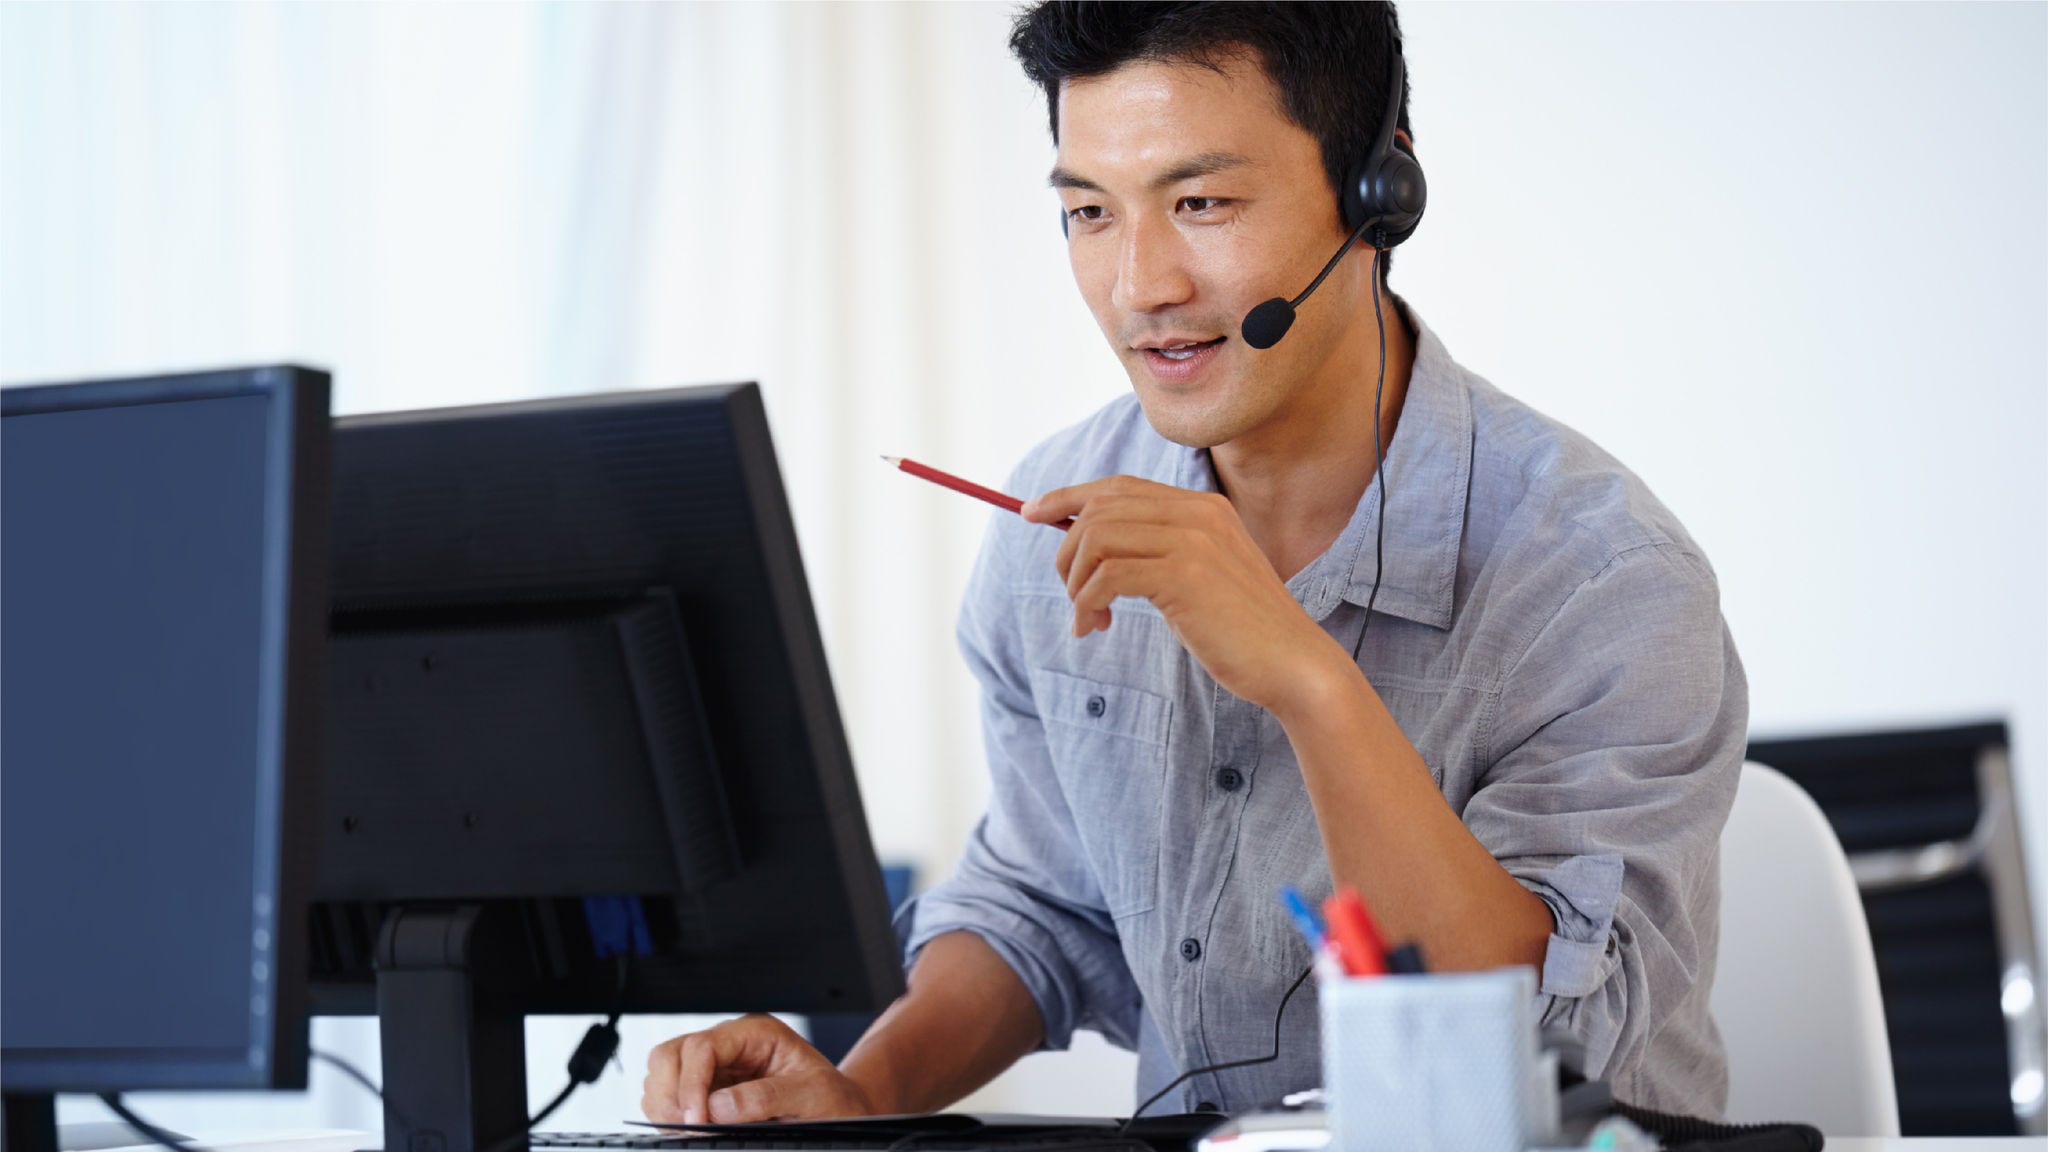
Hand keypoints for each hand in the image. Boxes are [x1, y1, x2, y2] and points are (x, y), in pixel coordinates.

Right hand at [643, 1014, 876, 1124]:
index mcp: (756, 1034)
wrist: (841, 1112)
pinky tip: (693, 1130)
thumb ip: (768, 1097)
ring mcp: (715, 1068)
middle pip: (670, 1055)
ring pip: (661, 1075)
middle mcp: (729, 1046)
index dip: (692, 1083)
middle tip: (690, 1128)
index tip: (698, 1120)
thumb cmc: (835, 1100)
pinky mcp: (706, 1092)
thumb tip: (719, 1107)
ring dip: (666, 1106)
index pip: (702, 1046)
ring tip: (693, 1131)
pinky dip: (670, 1116)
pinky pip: (669, 1097)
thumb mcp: (815, 1095)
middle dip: (671, 1094)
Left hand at [1020, 475, 1342, 713]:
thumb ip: (1159, 553)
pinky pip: (1106, 576)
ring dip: (1076, 584)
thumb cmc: (1242, 631)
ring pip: (1096, 539)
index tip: (1032, 511)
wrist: (1294, 664)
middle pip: (1100, 509)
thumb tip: (1089, 545)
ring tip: (1088, 618)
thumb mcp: (1201, 578)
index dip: (1069, 495)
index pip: (1119, 486)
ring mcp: (1193, 541)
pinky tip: (1094, 627)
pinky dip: (1086, 603)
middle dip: (1067, 553)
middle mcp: (1197, 513)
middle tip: (1074, 597)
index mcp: (1203, 507)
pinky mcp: (1184, 576)